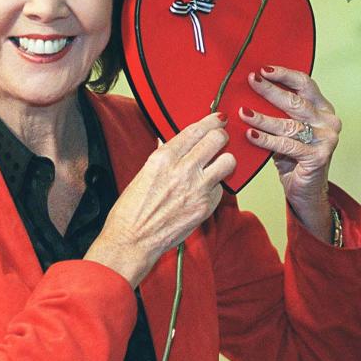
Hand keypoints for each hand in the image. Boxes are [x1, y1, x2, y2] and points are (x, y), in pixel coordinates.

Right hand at [86, 113, 236, 286]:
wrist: (132, 241)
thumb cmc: (131, 211)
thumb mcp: (144, 173)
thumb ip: (163, 156)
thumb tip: (172, 142)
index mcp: (163, 158)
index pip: (195, 130)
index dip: (211, 121)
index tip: (217, 119)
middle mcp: (182, 170)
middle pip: (217, 140)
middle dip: (221, 137)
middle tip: (220, 139)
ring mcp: (197, 189)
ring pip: (228, 162)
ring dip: (225, 160)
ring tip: (219, 163)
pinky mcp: (205, 207)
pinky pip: (221, 189)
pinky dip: (216, 187)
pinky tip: (206, 190)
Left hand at [238, 65, 341, 240]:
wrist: (306, 191)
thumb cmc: (293, 157)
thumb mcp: (286, 130)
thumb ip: (277, 112)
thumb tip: (248, 93)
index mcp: (322, 108)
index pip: (305, 84)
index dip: (284, 75)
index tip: (263, 69)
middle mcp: (328, 121)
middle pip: (296, 101)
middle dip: (270, 90)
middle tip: (251, 81)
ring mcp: (326, 139)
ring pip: (289, 124)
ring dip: (263, 118)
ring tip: (243, 112)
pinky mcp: (319, 156)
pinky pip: (287, 145)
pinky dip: (266, 140)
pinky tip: (251, 135)